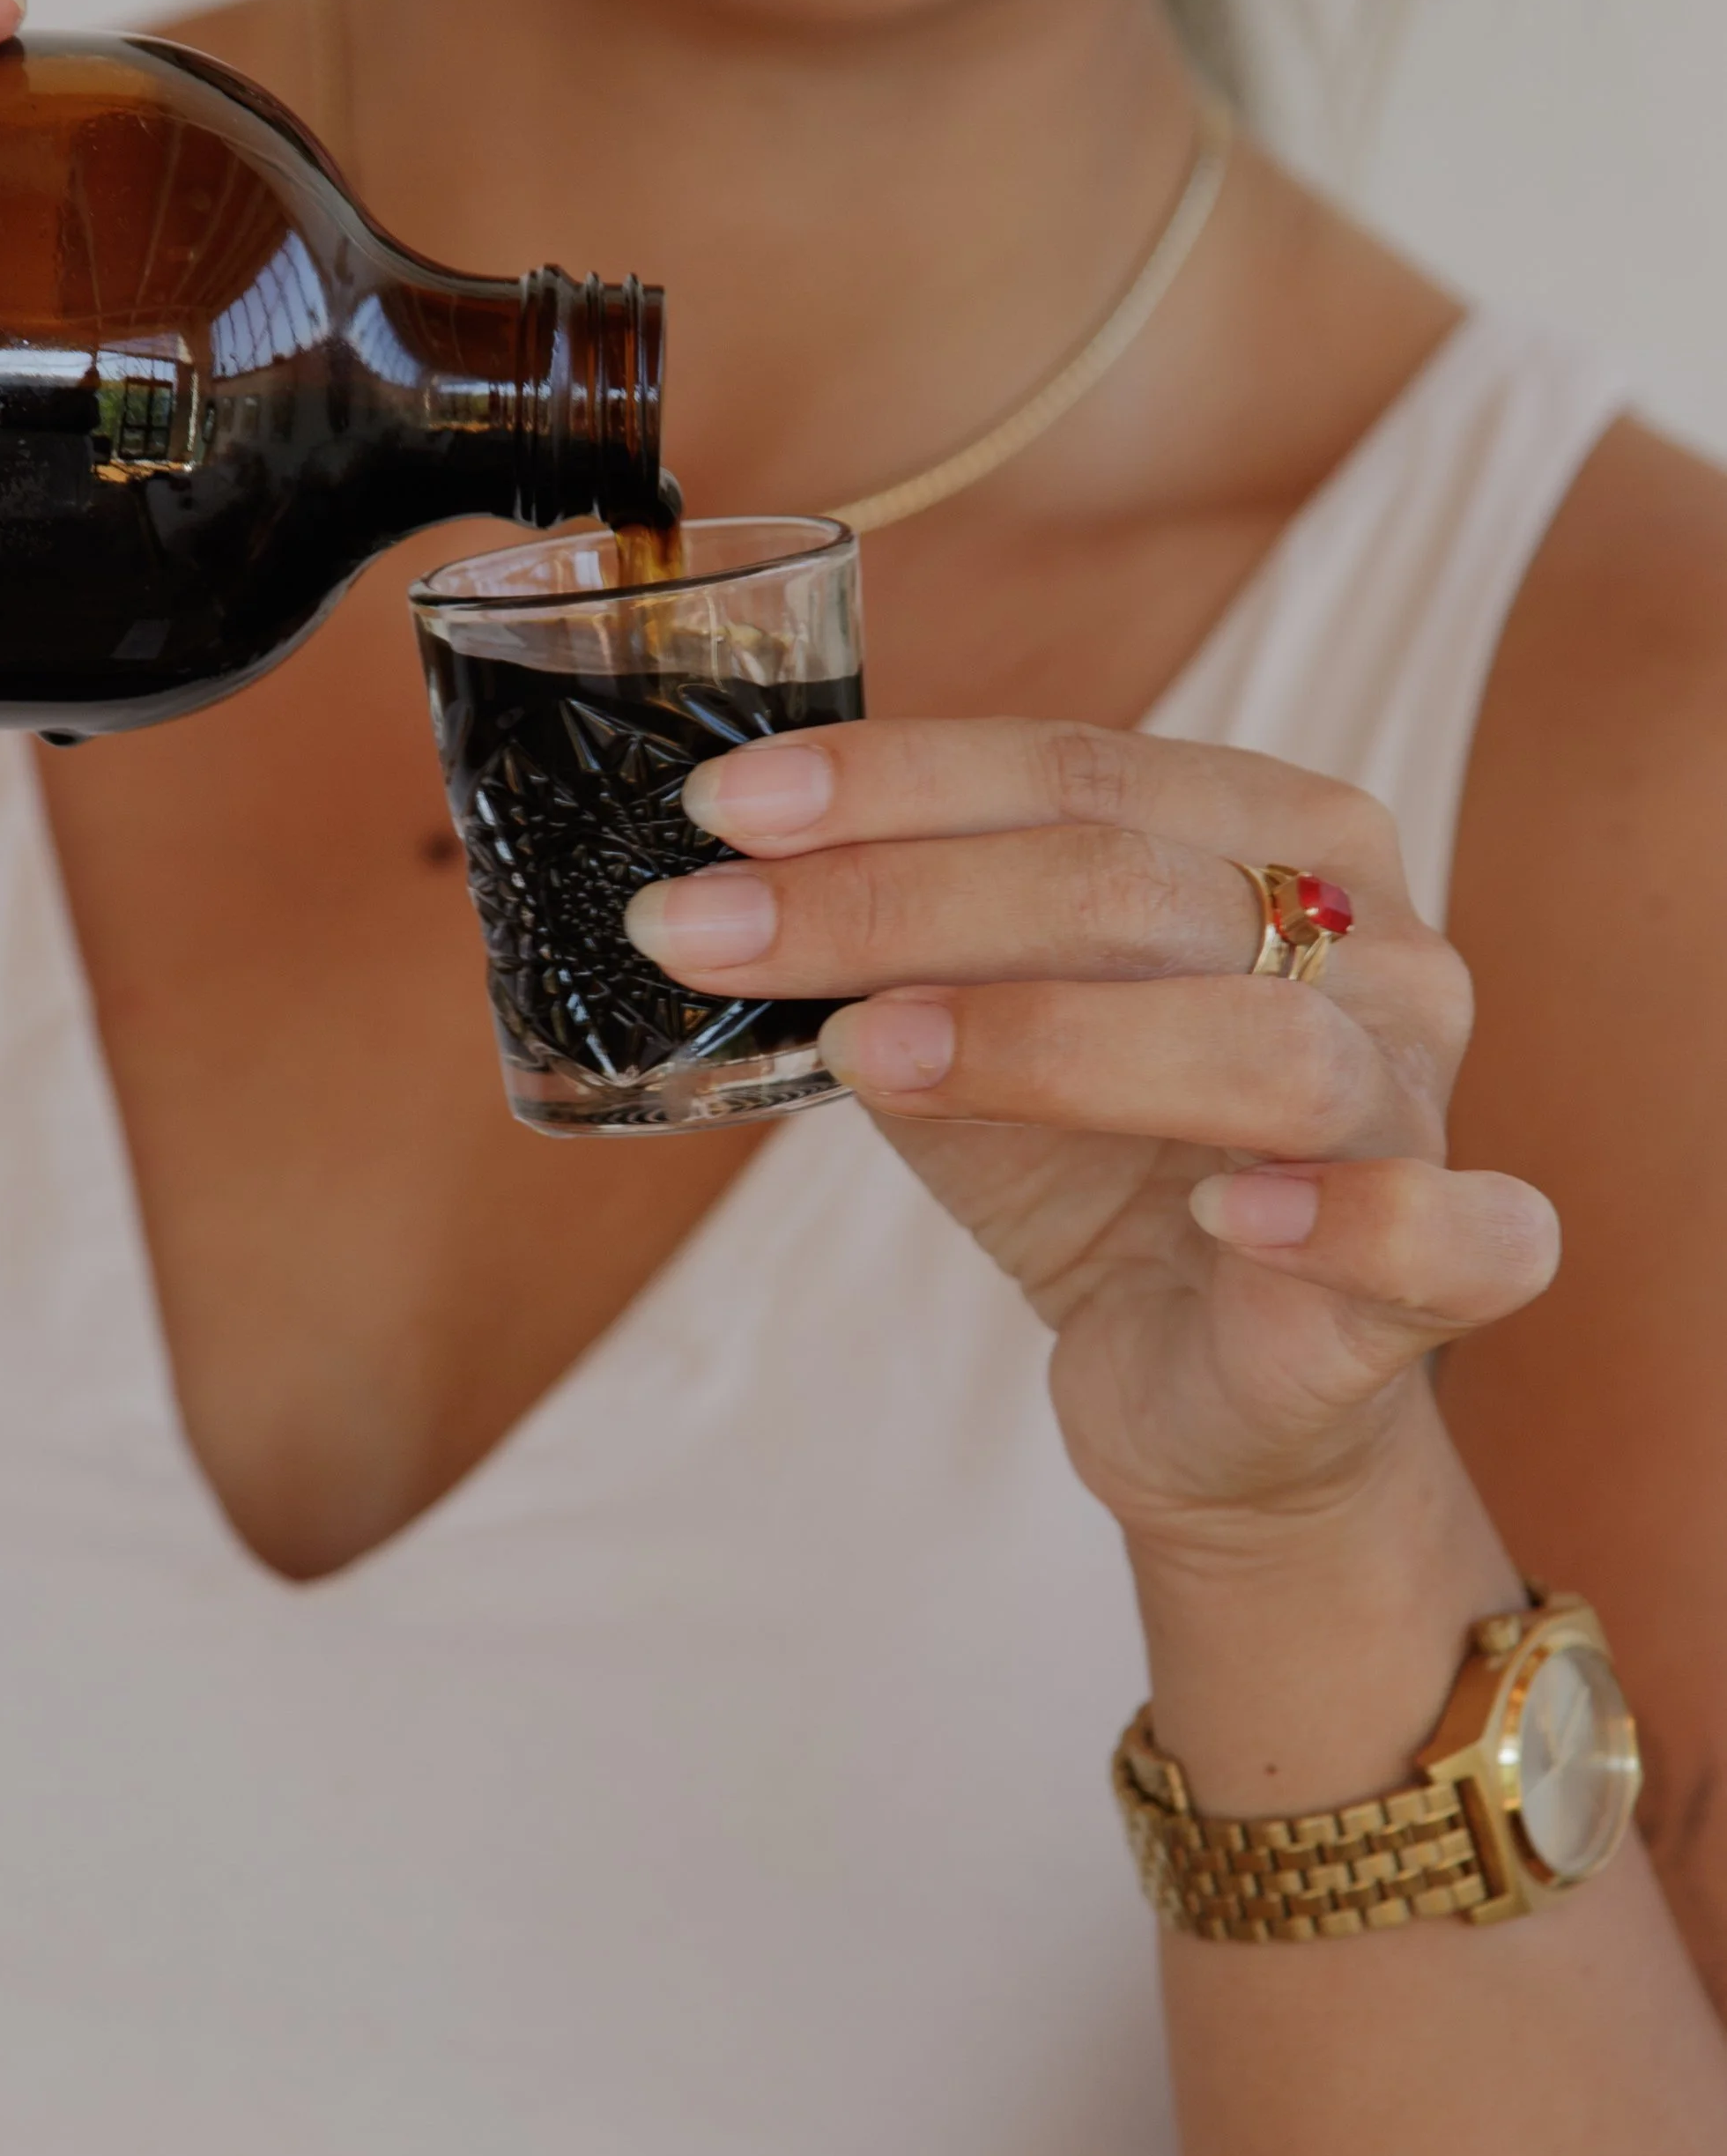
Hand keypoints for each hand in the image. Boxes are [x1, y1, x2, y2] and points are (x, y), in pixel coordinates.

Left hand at [625, 717, 1560, 1571]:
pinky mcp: (1443, 1268)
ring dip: (1044, 1040)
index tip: (719, 811)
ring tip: (863, 1051)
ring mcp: (1420, 1104)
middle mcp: (1378, 946)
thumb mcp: (967, 1036)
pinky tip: (1220, 1219)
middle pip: (1137, 887)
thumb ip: (892, 946)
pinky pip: (1448, 1230)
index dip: (889, 784)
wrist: (1202, 1387)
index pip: (1078, 769)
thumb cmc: (1096, 1171)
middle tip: (708, 929)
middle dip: (894, 901)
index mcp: (1282, 837)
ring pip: (1264, 1043)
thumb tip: (718, 875)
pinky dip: (1342, 1219)